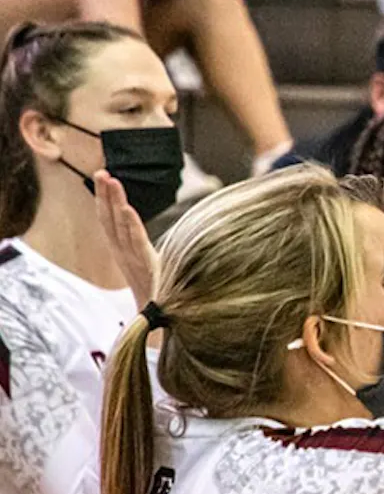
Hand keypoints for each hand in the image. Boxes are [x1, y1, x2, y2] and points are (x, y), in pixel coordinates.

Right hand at [94, 171, 158, 309]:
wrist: (162, 322)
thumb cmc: (160, 294)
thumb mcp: (158, 268)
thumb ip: (154, 253)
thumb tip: (172, 229)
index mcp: (124, 253)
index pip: (110, 222)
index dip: (105, 200)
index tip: (104, 178)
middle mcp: (124, 255)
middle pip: (110, 220)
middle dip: (105, 196)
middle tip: (101, 172)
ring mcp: (133, 261)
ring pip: (120, 227)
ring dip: (114, 202)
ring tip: (111, 181)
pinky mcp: (146, 267)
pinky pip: (136, 243)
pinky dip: (131, 226)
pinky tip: (127, 209)